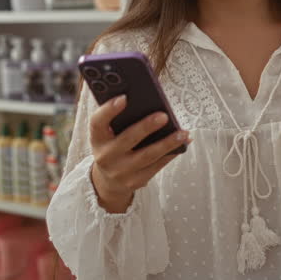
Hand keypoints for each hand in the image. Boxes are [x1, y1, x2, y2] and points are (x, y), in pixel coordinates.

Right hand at [89, 95, 191, 212]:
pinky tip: (183, 143)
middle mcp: (106, 156)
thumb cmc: (114, 146)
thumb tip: (151, 102)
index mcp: (97, 138)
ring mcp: (120, 171)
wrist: (108, 181)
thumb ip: (121, 119)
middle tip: (164, 116)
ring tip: (183, 133)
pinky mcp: (135, 181)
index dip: (109, 110)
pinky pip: (157, 166)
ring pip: (147, 155)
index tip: (124, 98)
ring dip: (167, 143)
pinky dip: (171, 153)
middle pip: (128, 139)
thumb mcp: (108, 135)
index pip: (97, 122)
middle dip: (147, 127)